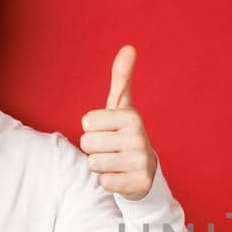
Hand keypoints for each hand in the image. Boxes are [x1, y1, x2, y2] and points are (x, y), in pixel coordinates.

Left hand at [79, 44, 158, 200]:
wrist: (145, 170)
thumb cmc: (125, 133)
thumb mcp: (122, 106)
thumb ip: (121, 77)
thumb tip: (128, 47)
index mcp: (132, 116)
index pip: (86, 123)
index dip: (93, 129)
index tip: (109, 131)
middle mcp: (139, 138)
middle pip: (87, 143)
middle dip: (94, 148)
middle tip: (111, 148)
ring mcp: (139, 162)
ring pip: (93, 163)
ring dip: (100, 165)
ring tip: (115, 162)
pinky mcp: (137, 184)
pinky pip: (103, 182)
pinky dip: (108, 181)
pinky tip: (121, 176)